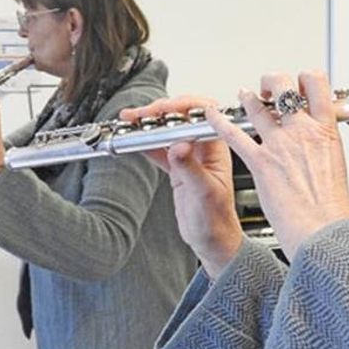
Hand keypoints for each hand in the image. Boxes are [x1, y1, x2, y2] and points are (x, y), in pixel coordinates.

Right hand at [120, 97, 242, 277]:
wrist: (212, 241)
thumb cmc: (217, 221)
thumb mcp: (203, 193)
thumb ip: (190, 168)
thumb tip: (178, 145)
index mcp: (218, 148)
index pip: (202, 114)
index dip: (181, 106)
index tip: (161, 110)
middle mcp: (205, 148)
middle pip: (182, 117)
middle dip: (161, 111)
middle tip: (140, 115)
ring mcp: (190, 156)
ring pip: (168, 130)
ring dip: (149, 124)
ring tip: (130, 120)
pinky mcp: (178, 167)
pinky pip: (159, 148)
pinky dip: (145, 142)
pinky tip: (132, 139)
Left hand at [207, 70, 348, 257]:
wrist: (322, 231)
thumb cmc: (332, 208)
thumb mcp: (338, 167)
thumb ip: (324, 149)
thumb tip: (321, 147)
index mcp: (326, 131)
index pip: (317, 84)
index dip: (306, 77)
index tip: (301, 84)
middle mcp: (301, 131)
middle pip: (283, 86)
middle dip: (274, 81)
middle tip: (270, 89)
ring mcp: (279, 144)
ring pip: (257, 105)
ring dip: (248, 98)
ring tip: (245, 96)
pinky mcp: (259, 162)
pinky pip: (234, 135)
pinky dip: (219, 123)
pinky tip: (213, 117)